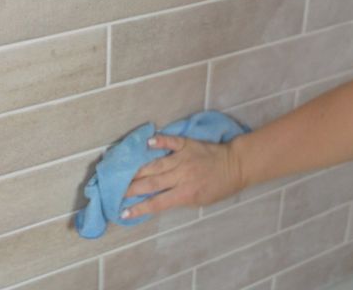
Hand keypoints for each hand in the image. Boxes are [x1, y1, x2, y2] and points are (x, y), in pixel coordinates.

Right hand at [121, 134, 245, 218]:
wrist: (236, 166)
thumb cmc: (219, 187)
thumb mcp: (200, 201)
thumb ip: (179, 199)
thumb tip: (156, 199)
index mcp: (186, 193)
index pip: (157, 203)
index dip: (139, 208)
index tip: (124, 212)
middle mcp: (182, 176)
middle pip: (152, 183)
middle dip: (132, 188)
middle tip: (116, 192)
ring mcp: (183, 158)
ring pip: (156, 164)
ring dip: (138, 170)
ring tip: (122, 174)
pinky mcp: (187, 144)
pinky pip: (170, 141)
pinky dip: (158, 141)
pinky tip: (146, 143)